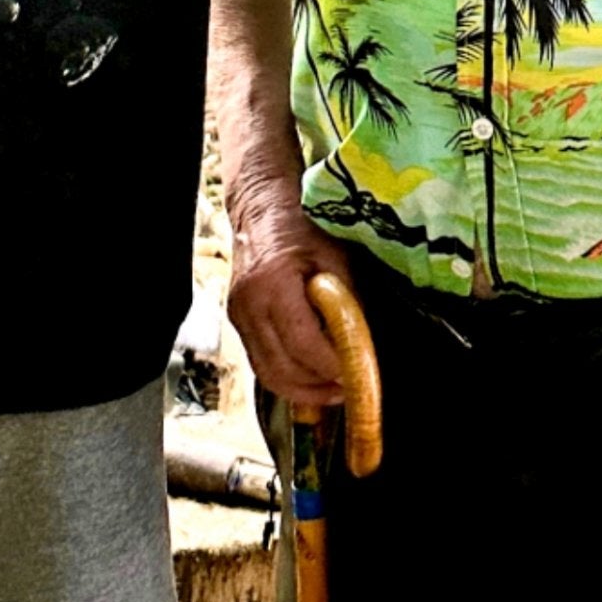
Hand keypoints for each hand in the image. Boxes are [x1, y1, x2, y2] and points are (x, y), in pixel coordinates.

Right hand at [227, 204, 350, 408]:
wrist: (263, 209)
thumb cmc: (304, 227)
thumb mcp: (336, 258)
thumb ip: (347, 303)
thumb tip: (363, 346)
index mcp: (272, 282)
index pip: (302, 343)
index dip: (331, 366)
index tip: (356, 375)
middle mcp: (248, 304)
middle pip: (281, 369)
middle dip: (317, 389)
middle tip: (350, 391)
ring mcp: (238, 316)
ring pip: (268, 374)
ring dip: (303, 392)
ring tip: (333, 391)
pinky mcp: (238, 324)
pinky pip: (262, 363)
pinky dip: (289, 378)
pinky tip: (313, 377)